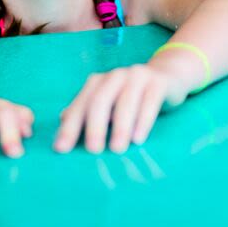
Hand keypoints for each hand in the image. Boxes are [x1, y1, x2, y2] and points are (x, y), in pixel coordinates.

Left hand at [54, 64, 186, 154]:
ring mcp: (137, 76)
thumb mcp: (108, 103)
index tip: (61, 149)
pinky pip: (150, 101)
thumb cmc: (131, 96)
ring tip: (117, 149)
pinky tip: (138, 138)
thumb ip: (87, 110)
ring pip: (125, 101)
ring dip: (120, 127)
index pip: (81, 104)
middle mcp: (115, 76)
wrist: (166, 76)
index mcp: (98, 82)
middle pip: (100, 100)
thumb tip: (62, 120)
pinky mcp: (158, 82)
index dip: (70, 127)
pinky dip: (143, 120)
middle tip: (94, 150)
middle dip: (95, 126)